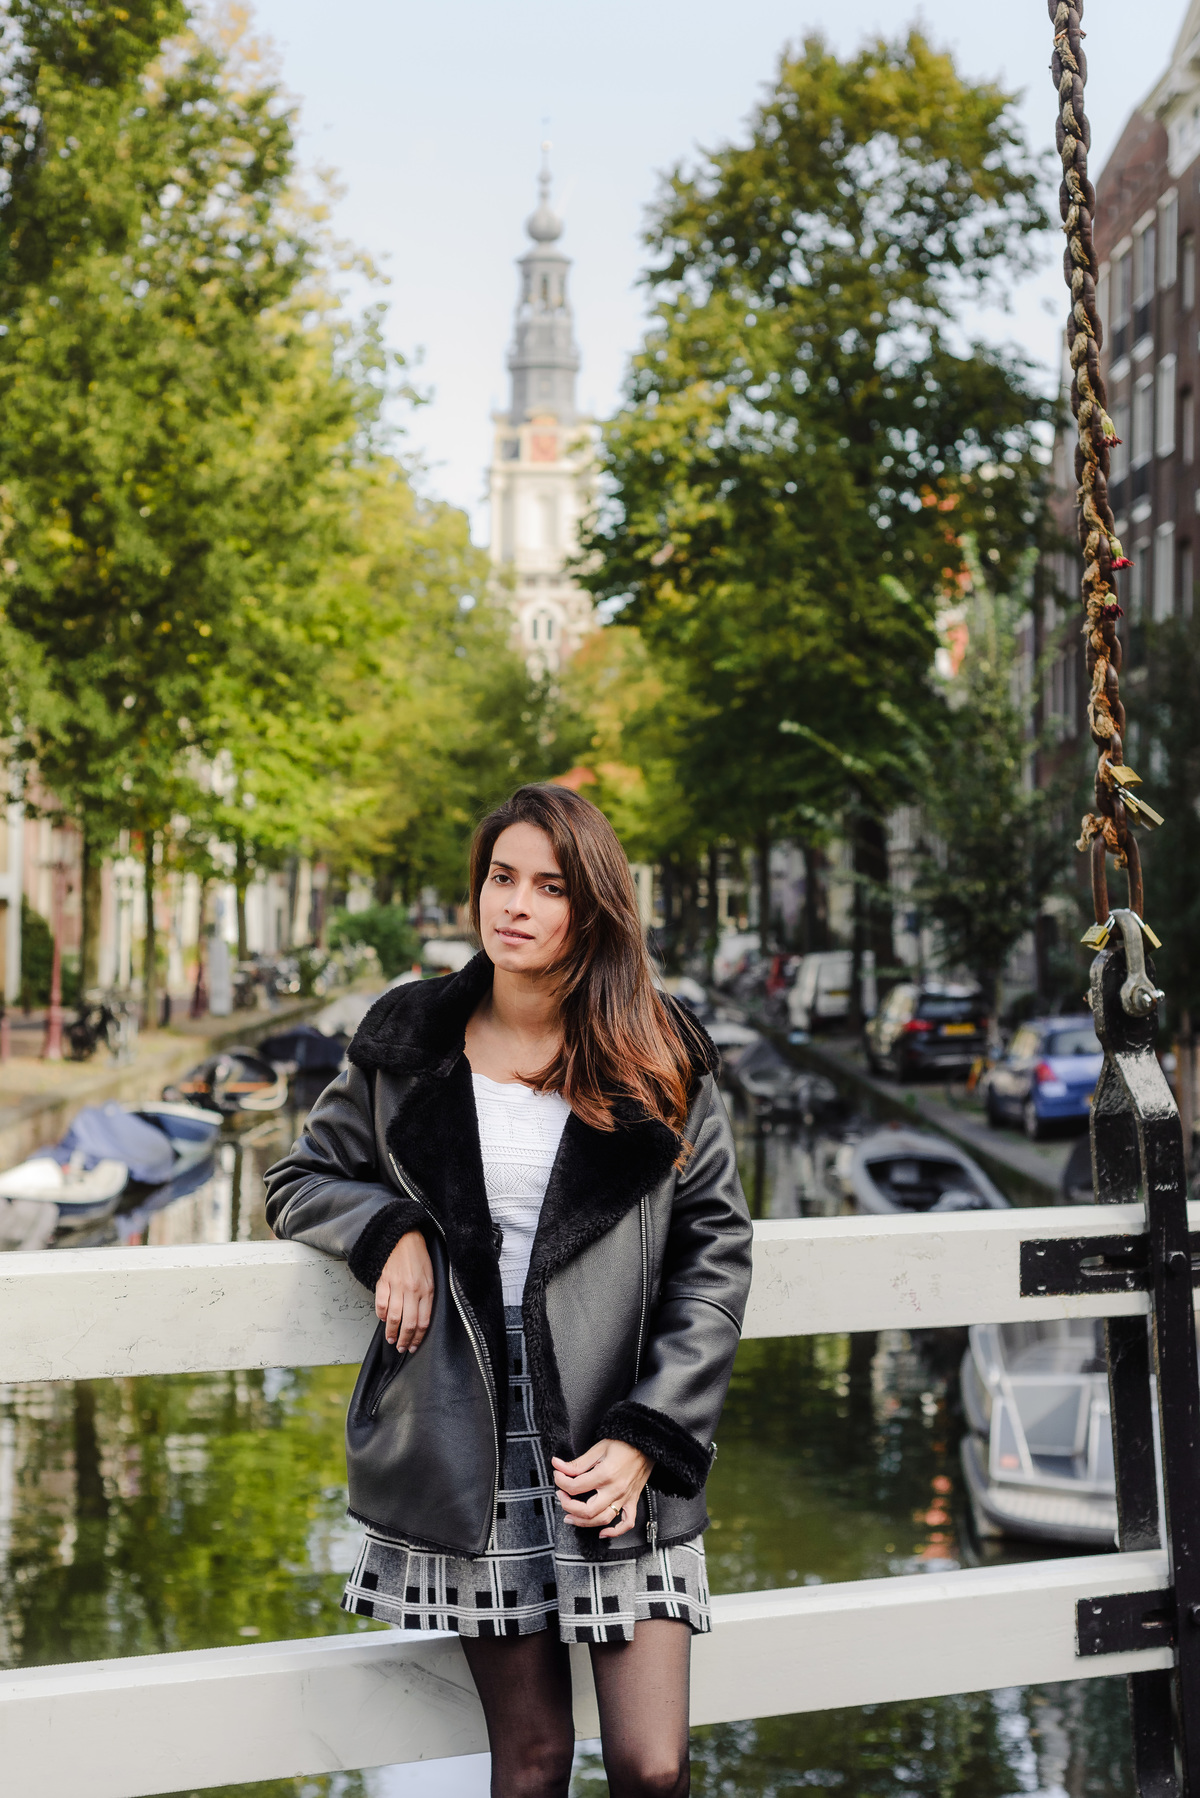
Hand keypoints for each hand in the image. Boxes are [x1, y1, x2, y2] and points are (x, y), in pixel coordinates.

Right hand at [375, 1231, 433, 1351]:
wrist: (405, 1237)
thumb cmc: (419, 1257)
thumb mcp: (432, 1276)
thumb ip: (428, 1296)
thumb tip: (423, 1317)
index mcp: (427, 1290)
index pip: (423, 1321)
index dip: (418, 1338)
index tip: (414, 1346)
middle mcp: (412, 1290)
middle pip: (408, 1323)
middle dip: (404, 1340)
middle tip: (401, 1348)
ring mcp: (396, 1286)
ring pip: (393, 1317)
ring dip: (390, 1331)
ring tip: (390, 1339)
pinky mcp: (384, 1281)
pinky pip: (380, 1303)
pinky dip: (380, 1314)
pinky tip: (382, 1319)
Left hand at [552, 1439, 652, 1539]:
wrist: (647, 1444)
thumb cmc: (625, 1444)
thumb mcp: (598, 1448)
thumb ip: (578, 1462)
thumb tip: (558, 1465)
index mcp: (605, 1474)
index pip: (576, 1486)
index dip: (561, 1481)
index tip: (558, 1475)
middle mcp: (615, 1490)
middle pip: (587, 1510)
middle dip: (568, 1506)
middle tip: (561, 1497)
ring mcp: (625, 1498)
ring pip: (602, 1520)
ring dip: (583, 1523)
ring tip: (571, 1517)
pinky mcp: (632, 1501)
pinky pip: (627, 1523)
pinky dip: (615, 1532)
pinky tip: (602, 1532)